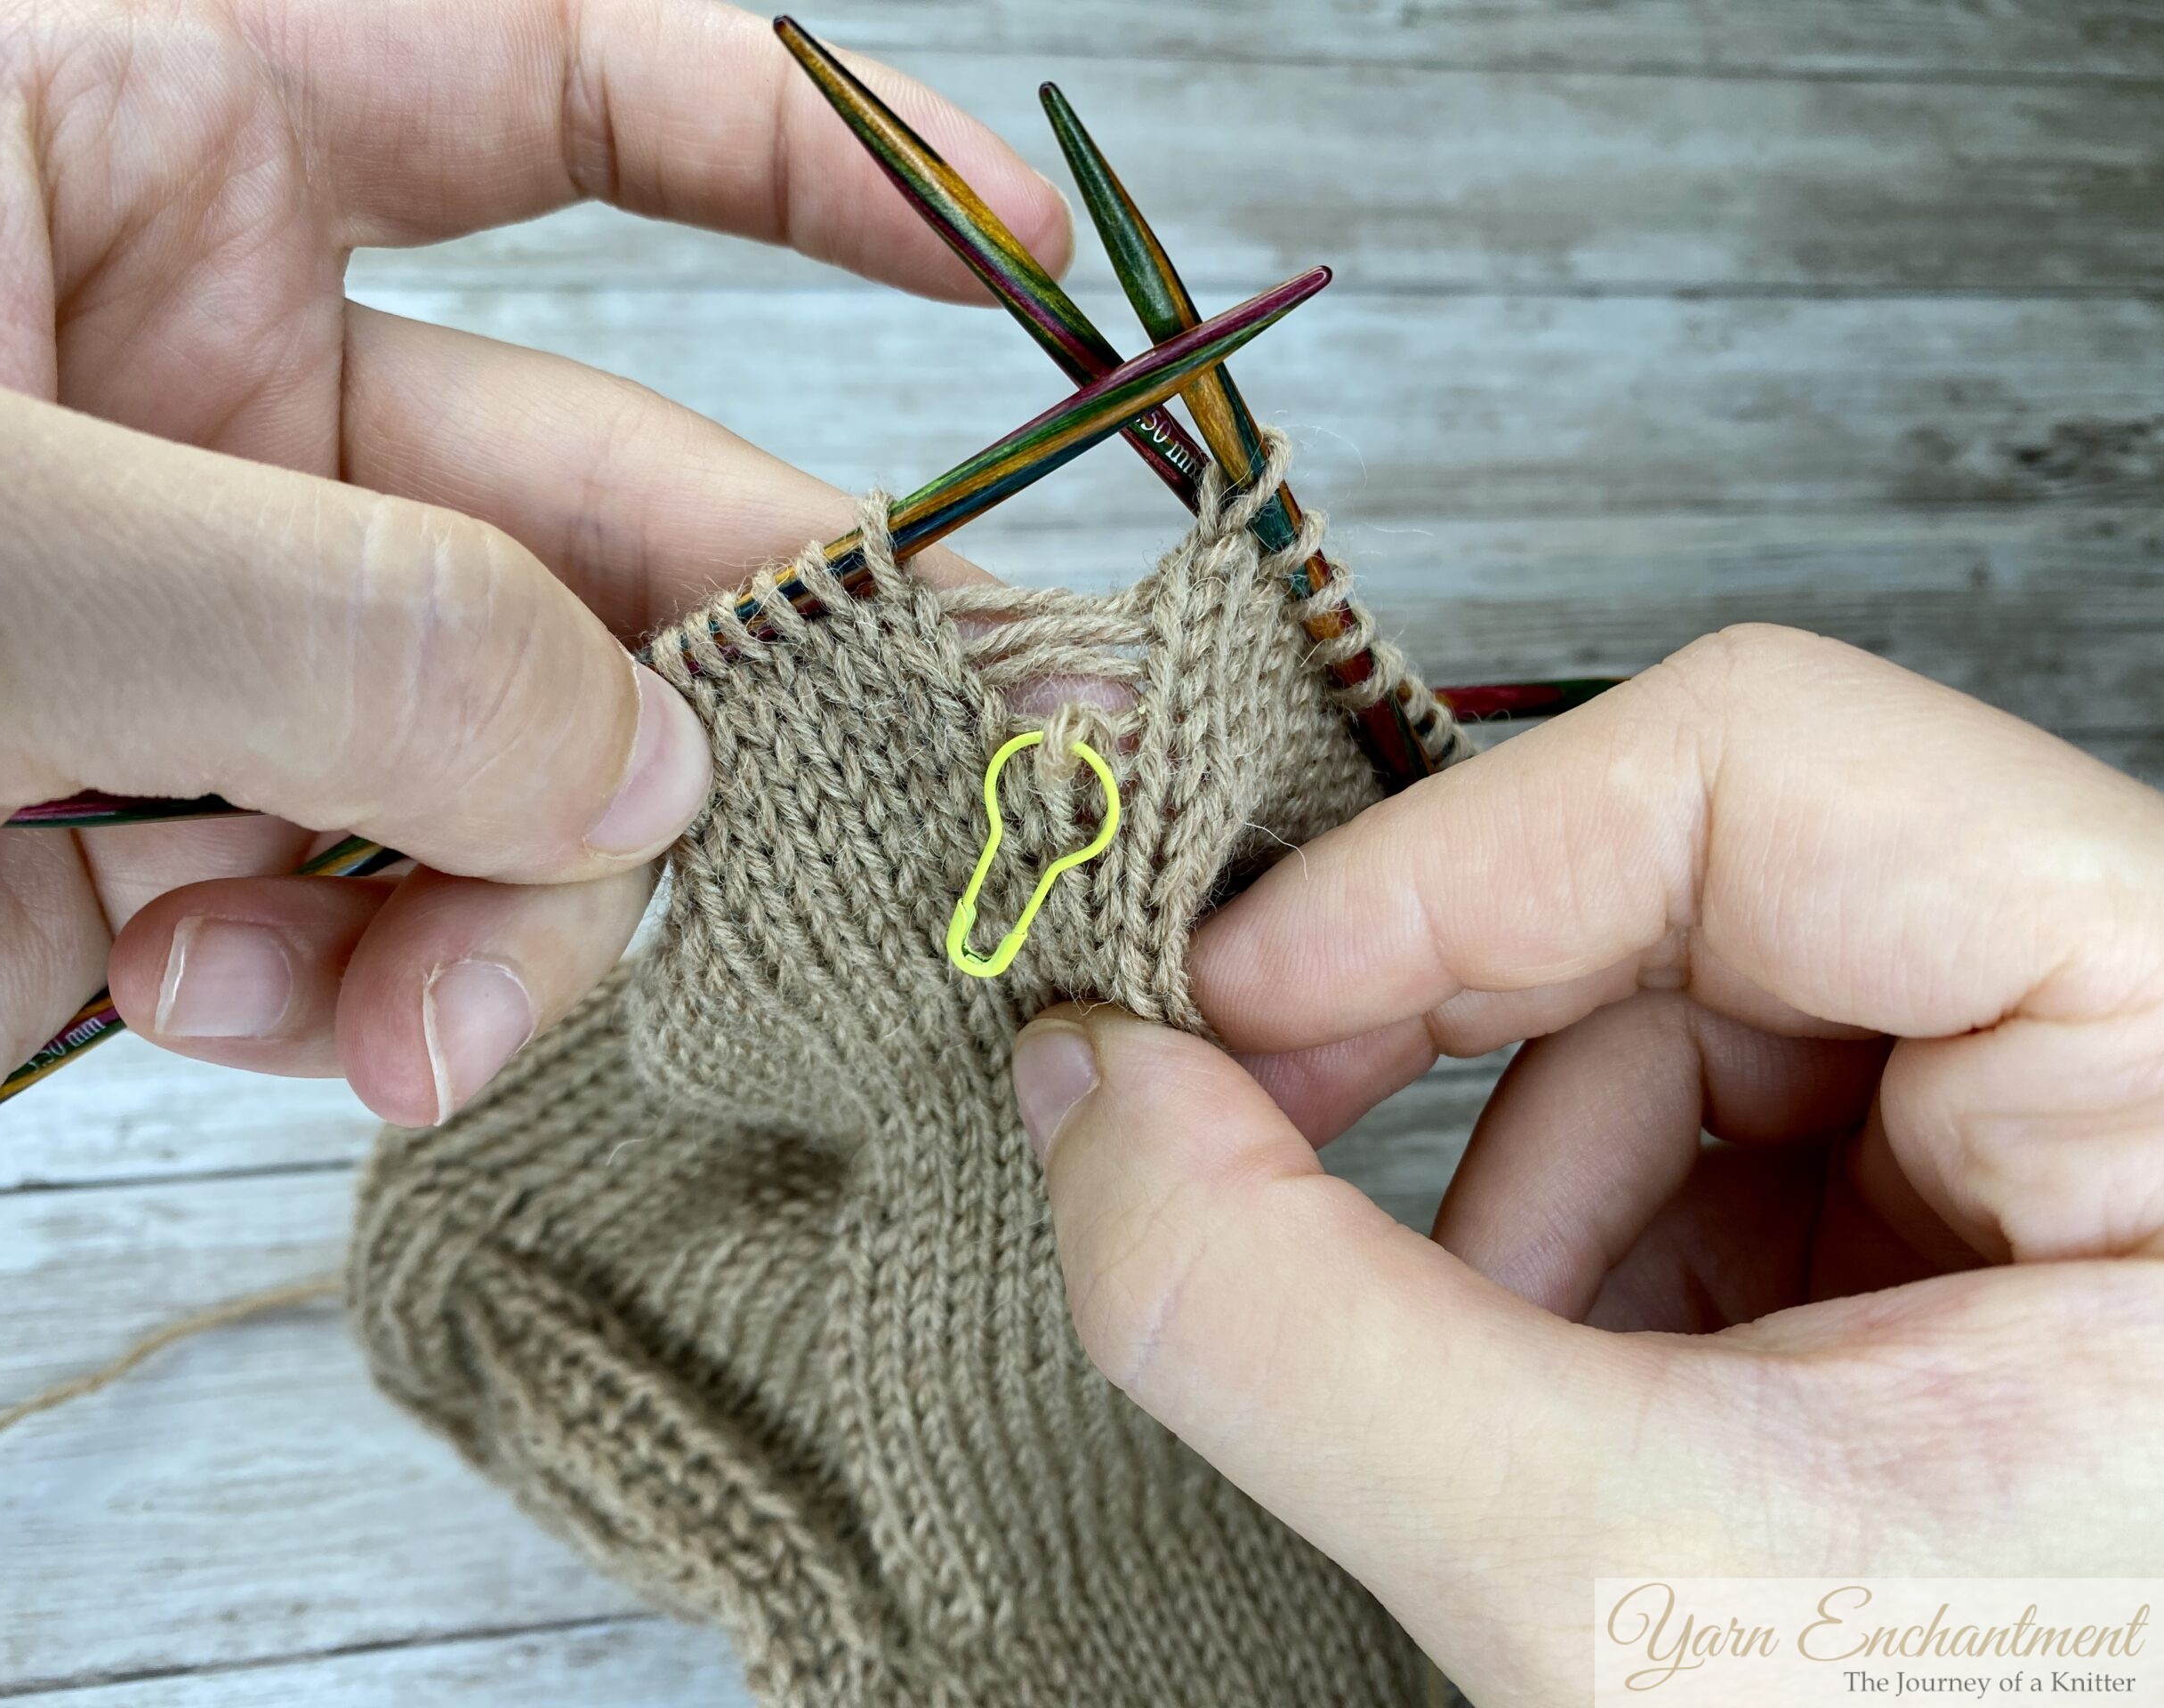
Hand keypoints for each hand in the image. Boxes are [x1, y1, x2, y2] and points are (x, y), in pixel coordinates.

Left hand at [0, 0, 1066, 1145]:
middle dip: (712, 684)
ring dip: (505, 907)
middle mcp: (200, 388)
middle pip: (593, 512)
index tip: (1009, 259)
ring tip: (408, 1020)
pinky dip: (350, 989)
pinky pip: (375, 914)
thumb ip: (345, 624)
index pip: (538, 76)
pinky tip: (206, 996)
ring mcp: (207, 628)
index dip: (794, 145)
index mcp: (133, 149)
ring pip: (512, 760)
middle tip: (896, 805)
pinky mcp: (164, 840)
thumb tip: (654, 763)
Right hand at [1010, 626, 2163, 1706]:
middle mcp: (2139, 1042)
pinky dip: (1569, 1253)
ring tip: (1490, 1392)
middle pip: (1695, 865)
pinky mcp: (1953, 1213)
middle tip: (1229, 1118)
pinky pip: (1690, 1133)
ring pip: (1668, 1008)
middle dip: (1436, 1017)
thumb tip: (1087, 1089)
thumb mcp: (1628, 1590)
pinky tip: (1578, 1399)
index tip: (1232, 1003)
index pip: (1762, 764)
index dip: (1451, 865)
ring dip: (1510, 1190)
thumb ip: (1299, 1325)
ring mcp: (2049, 1128)